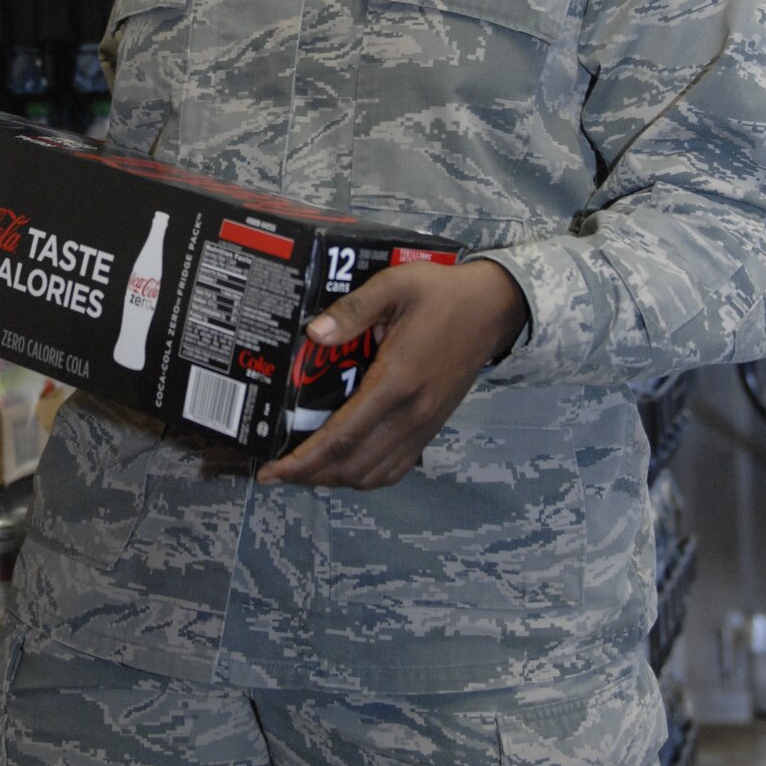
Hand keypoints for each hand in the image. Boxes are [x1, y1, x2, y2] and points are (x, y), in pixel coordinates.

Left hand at [256, 258, 527, 490]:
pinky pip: (395, 467)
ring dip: (335, 479)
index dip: (303, 460)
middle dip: (310, 475)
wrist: (493, 307)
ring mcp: (424, 425)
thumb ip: (352, 310)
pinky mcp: (432, 426)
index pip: (342, 437)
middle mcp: (410, 414)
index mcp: (396, 382)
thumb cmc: (442, 294)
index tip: (272, 471)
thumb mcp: (394, 286)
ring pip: (374, 474)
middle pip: (353, 465)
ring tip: (305, 469)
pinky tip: (346, 465)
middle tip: (277, 471)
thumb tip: (314, 334)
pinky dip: (366, 476)